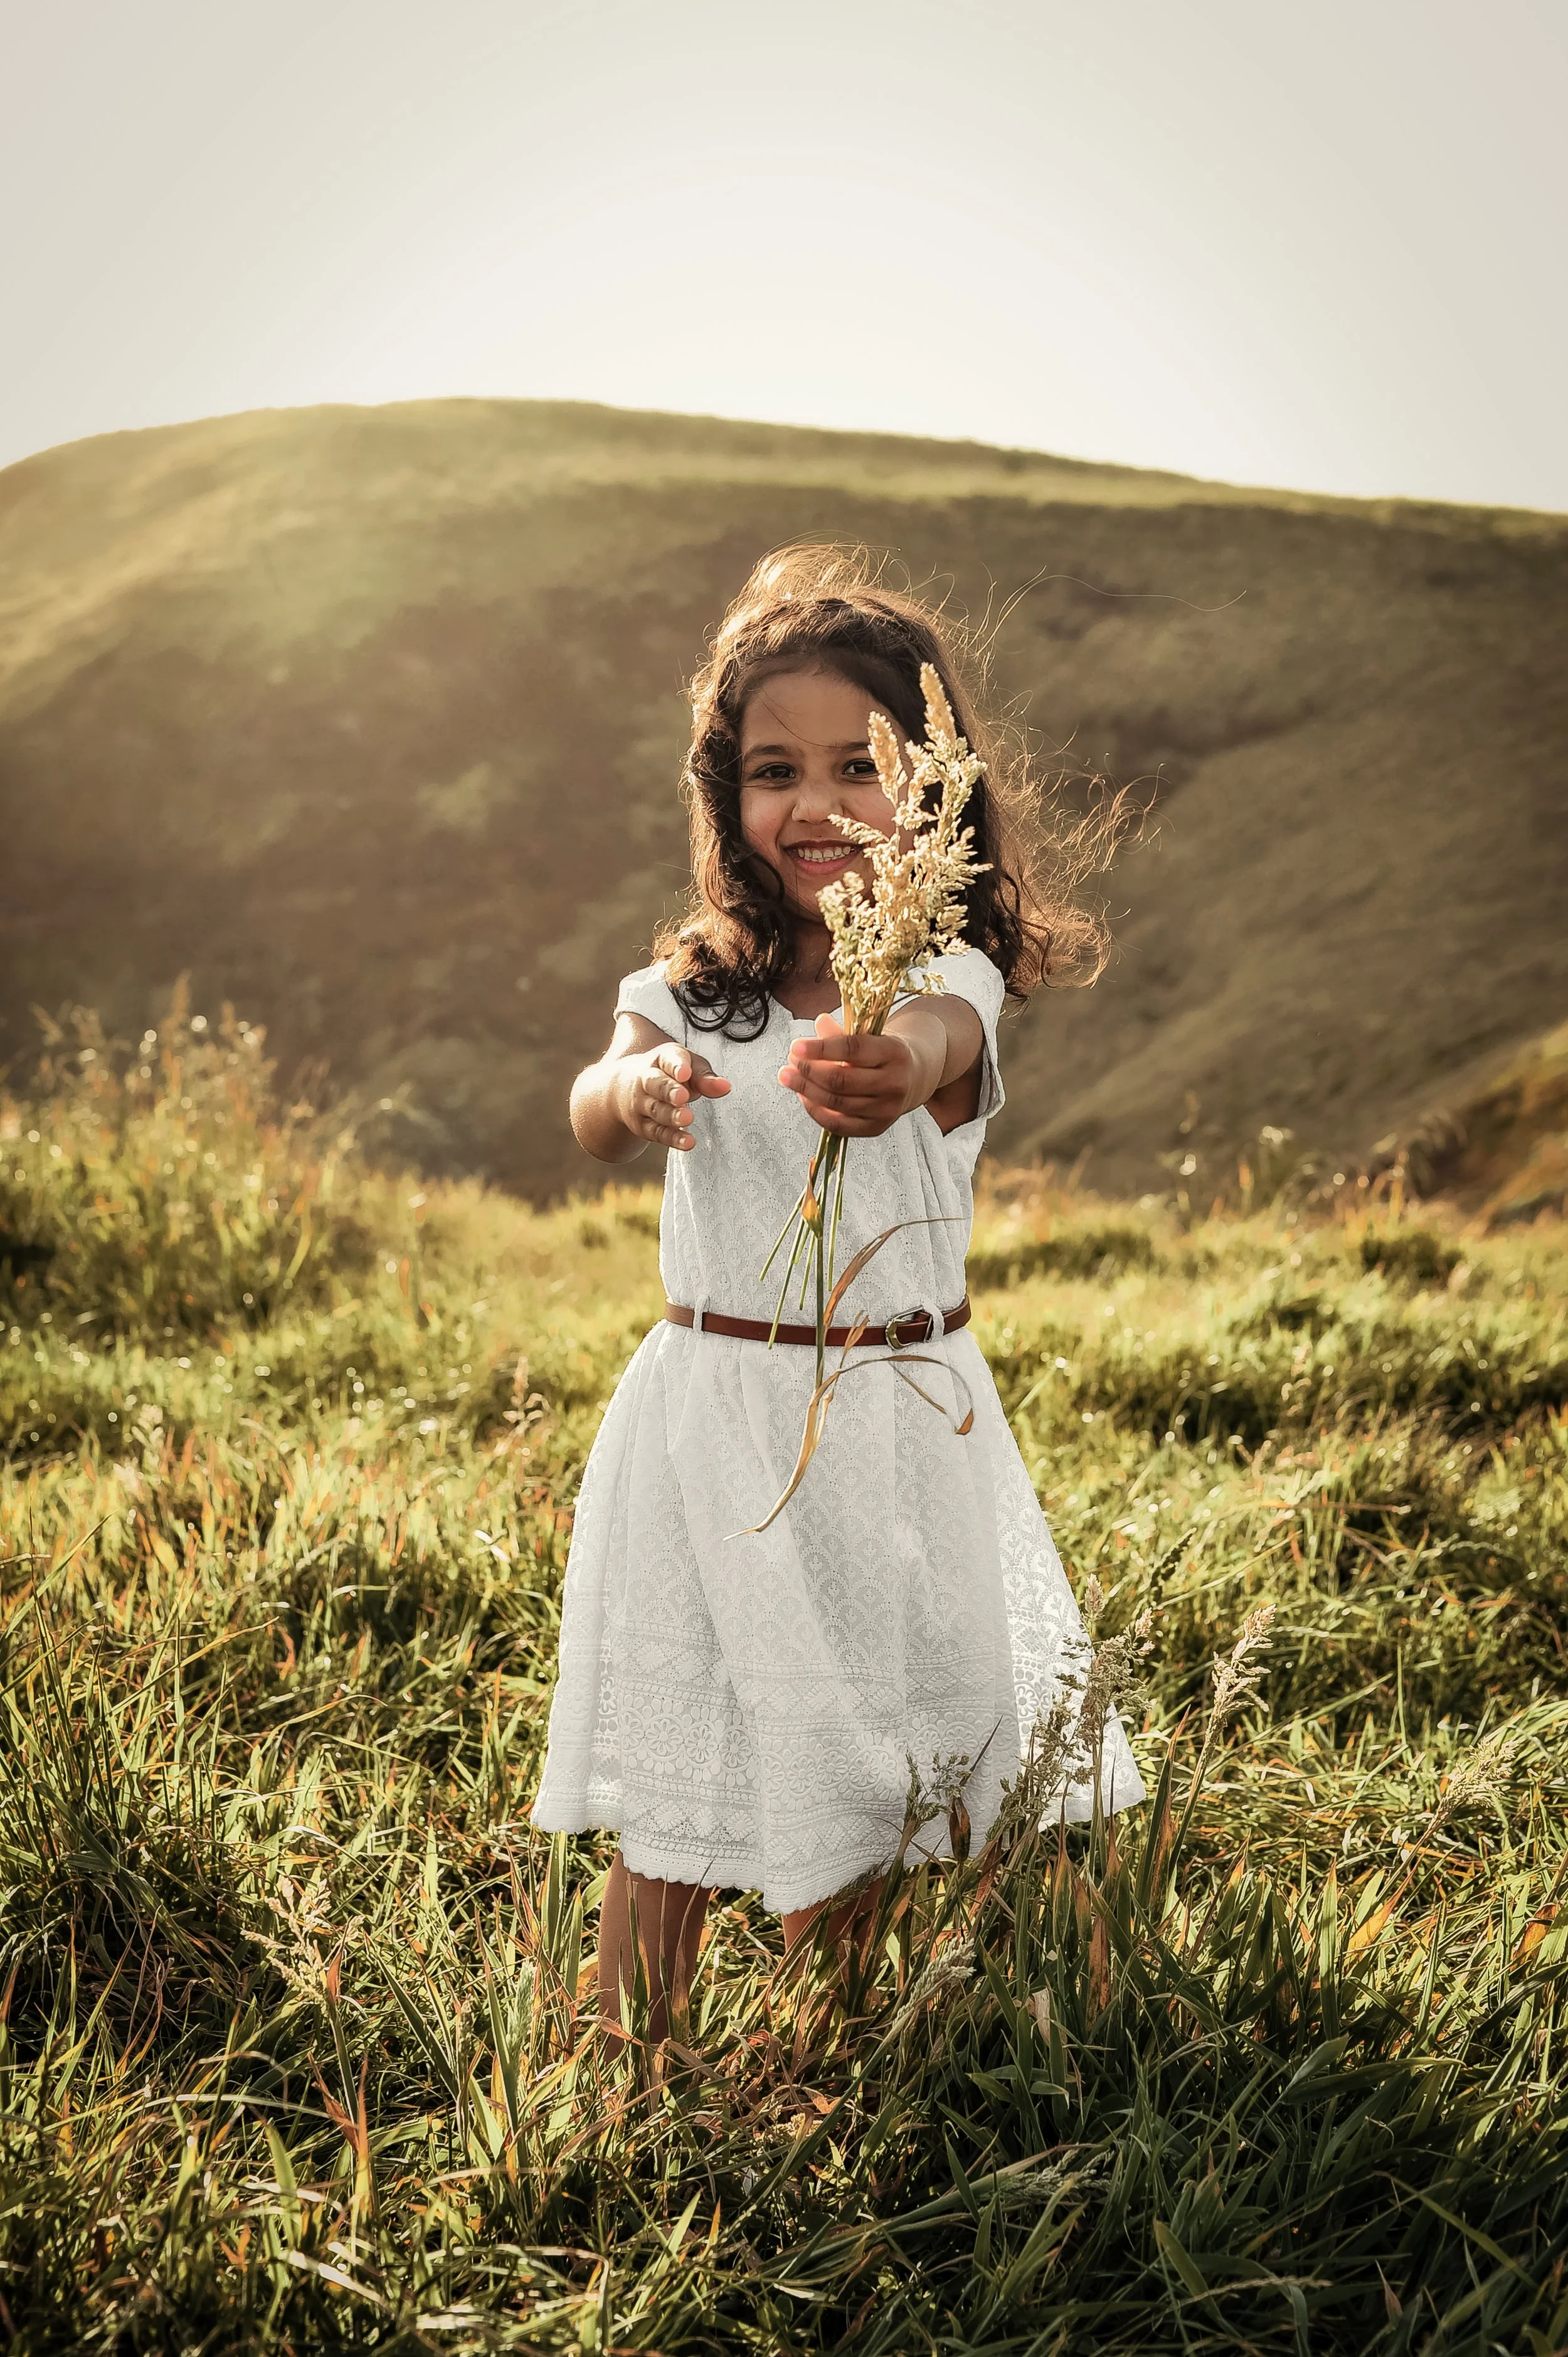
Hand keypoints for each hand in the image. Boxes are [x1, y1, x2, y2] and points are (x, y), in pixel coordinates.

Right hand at [615, 1042, 729, 1151]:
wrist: (622, 1087)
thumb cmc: (667, 1074)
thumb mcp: (687, 1067)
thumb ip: (705, 1077)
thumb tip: (725, 1087)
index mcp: (661, 1059)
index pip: (668, 1059)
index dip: (677, 1066)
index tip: (685, 1073)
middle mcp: (646, 1079)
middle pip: (656, 1084)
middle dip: (669, 1090)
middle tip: (683, 1096)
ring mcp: (641, 1104)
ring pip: (655, 1109)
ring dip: (671, 1115)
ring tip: (687, 1118)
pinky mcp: (642, 1125)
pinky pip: (657, 1132)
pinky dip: (673, 1138)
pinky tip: (687, 1142)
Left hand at [779, 1015, 920, 1137]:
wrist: (911, 1078)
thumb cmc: (881, 1054)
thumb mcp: (868, 1036)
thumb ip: (842, 1032)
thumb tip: (819, 1023)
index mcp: (894, 1052)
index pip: (853, 1049)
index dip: (820, 1048)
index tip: (796, 1046)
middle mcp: (894, 1083)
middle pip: (841, 1080)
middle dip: (808, 1071)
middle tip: (789, 1062)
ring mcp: (887, 1109)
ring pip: (836, 1103)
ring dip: (805, 1090)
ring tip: (788, 1076)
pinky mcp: (877, 1128)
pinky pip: (838, 1125)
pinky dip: (816, 1111)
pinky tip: (803, 1097)